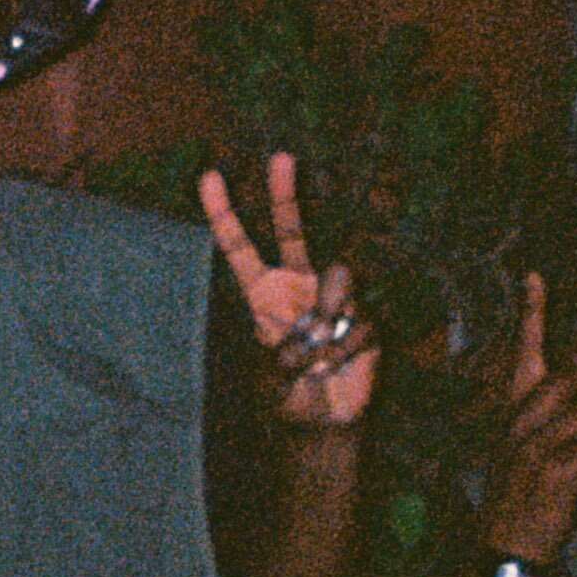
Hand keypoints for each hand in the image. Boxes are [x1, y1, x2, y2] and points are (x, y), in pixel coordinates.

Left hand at [204, 152, 382, 437]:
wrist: (328, 421)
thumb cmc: (290, 399)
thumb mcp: (272, 382)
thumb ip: (285, 356)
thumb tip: (317, 326)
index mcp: (263, 296)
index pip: (240, 248)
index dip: (224, 214)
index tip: (209, 177)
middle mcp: (299, 284)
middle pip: (293, 229)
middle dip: (285, 192)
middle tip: (281, 155)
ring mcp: (334, 295)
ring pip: (339, 277)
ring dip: (330, 318)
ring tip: (322, 357)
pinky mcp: (366, 314)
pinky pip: (361, 318)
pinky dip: (348, 347)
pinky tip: (342, 364)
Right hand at [487, 278, 576, 565]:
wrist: (505, 545)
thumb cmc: (524, 493)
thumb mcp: (531, 448)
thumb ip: (567, 417)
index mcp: (513, 409)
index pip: (520, 352)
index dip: (529, 313)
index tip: (534, 275)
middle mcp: (522, 419)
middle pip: (568, 367)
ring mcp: (537, 442)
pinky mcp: (557, 466)